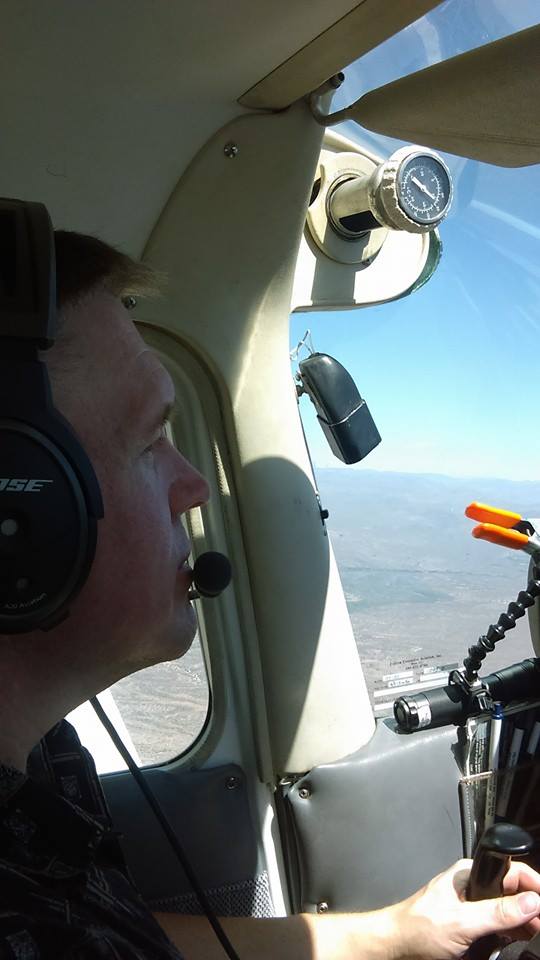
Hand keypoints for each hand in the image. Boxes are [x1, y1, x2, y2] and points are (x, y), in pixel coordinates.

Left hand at [388, 859, 539, 959]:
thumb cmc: (416, 929)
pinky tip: (510, 941)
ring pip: (507, 910)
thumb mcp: (462, 923)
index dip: (533, 885)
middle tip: (538, 925)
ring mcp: (471, 907)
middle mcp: (472, 887)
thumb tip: (530, 903)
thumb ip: (497, 912)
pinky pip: (497, 926)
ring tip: (527, 934)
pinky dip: (508, 934)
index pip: (511, 871)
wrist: (395, 948)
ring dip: (520, 923)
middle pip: (512, 892)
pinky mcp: (470, 925)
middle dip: (529, 908)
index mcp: (468, 874)